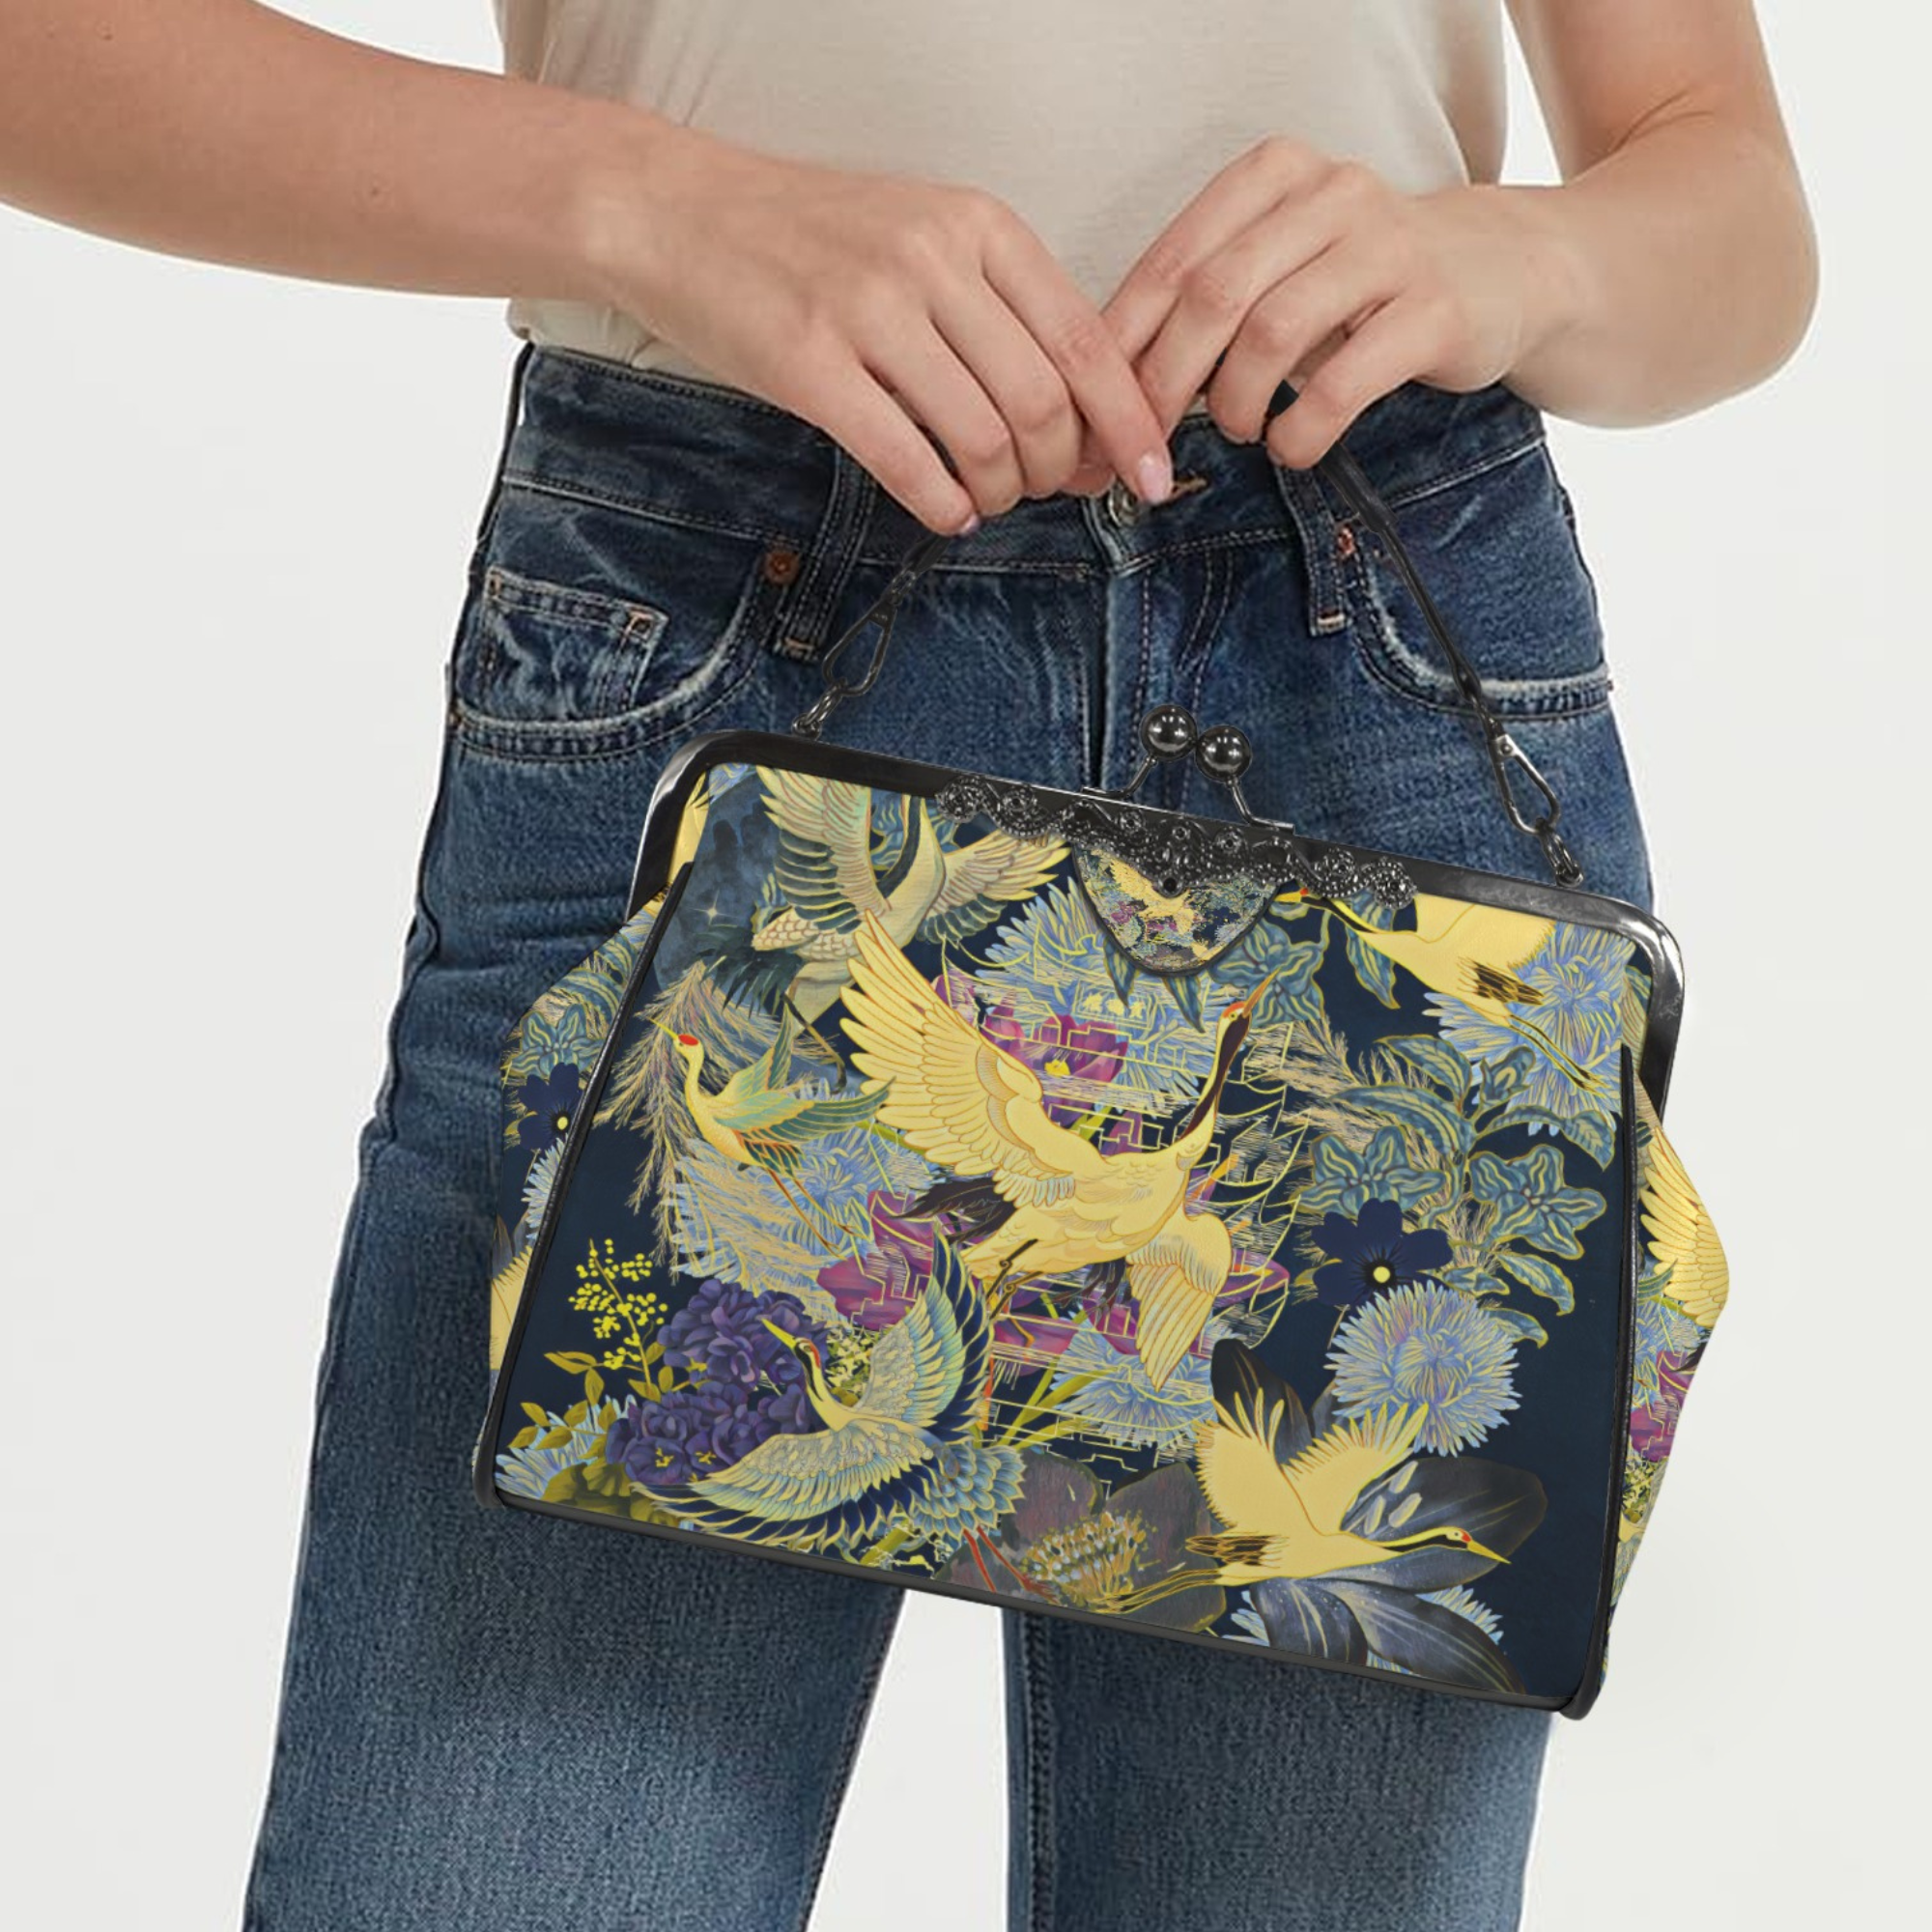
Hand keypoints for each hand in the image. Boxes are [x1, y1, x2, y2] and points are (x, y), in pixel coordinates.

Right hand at [584, 125, 1174, 533]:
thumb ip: (999, 310)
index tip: (1151, 478)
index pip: (1086, 341)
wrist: (676, 212)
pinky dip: (942, 502)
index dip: (1129, 422)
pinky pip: (907, 460)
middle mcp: (932, 261)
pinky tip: (947, 510)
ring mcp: (868, 311)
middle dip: (1060, 469)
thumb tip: (1082, 413)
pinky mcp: (809, 365)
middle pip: (1043, 401)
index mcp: (976, 227)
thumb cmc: (806, 238)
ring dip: (1001, 492)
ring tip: (989, 500)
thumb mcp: (921, 237)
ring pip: (983, 437)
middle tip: (1044, 491)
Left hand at [1064, 137, 1561, 485]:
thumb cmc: (1363, 282)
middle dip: (1165, 383)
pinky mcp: (1433, 311)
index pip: (1173, 259)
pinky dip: (1300, 430)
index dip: (1124, 344)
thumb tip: (1110, 385)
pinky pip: (1342, 382)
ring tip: (1238, 432)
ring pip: (1270, 334)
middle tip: (1150, 441)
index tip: (1099, 410)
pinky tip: (1291, 446)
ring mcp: (1387, 249)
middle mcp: (1330, 195)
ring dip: (1235, 404)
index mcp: (1275, 176)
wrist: (1504, 271)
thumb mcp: (1282, 266)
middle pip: (1213, 295)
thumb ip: (1206, 302)